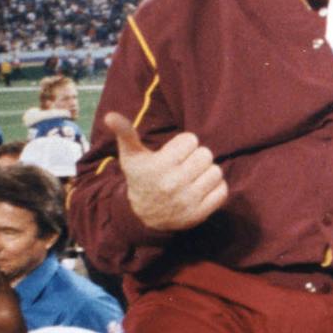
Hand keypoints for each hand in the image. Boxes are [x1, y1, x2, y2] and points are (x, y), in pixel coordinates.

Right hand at [107, 112, 227, 232]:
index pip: (191, 140)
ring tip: (193, 176)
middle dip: (196, 157)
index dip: (184, 145)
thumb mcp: (130, 156)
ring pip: (216, 171)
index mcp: (158, 166)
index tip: (174, 154)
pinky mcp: (200, 214)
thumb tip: (110, 115)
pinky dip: (215, 188)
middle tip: (185, 165)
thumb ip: (124, 133)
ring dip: (207, 172)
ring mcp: (187, 200)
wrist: (143, 216)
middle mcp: (173, 184)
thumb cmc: (141, 178)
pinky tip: (201, 188)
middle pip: (205, 154)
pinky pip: (222, 190)